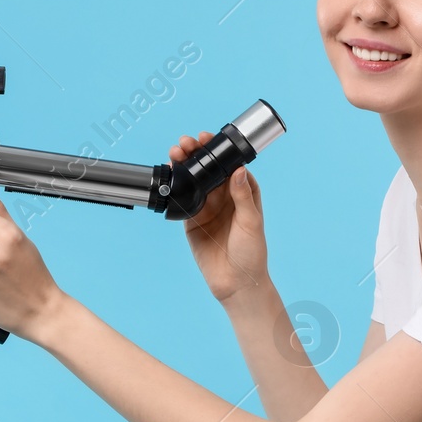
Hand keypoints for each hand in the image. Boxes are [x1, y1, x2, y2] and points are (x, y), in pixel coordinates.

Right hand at [170, 131, 268, 304]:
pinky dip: (175, 187)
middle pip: (208, 168)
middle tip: (185, 143)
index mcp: (243, 192)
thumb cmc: (252, 253)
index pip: (229, 164)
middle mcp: (224, 197)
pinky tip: (170, 175)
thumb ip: (243, 196)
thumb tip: (239, 171)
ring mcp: (207, 208)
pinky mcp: (193, 220)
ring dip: (184, 166)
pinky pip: (182, 200)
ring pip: (193, 180)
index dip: (218, 150)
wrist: (236, 282)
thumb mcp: (251, 222)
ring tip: (175, 154)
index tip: (207, 139)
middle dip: (196, 153)